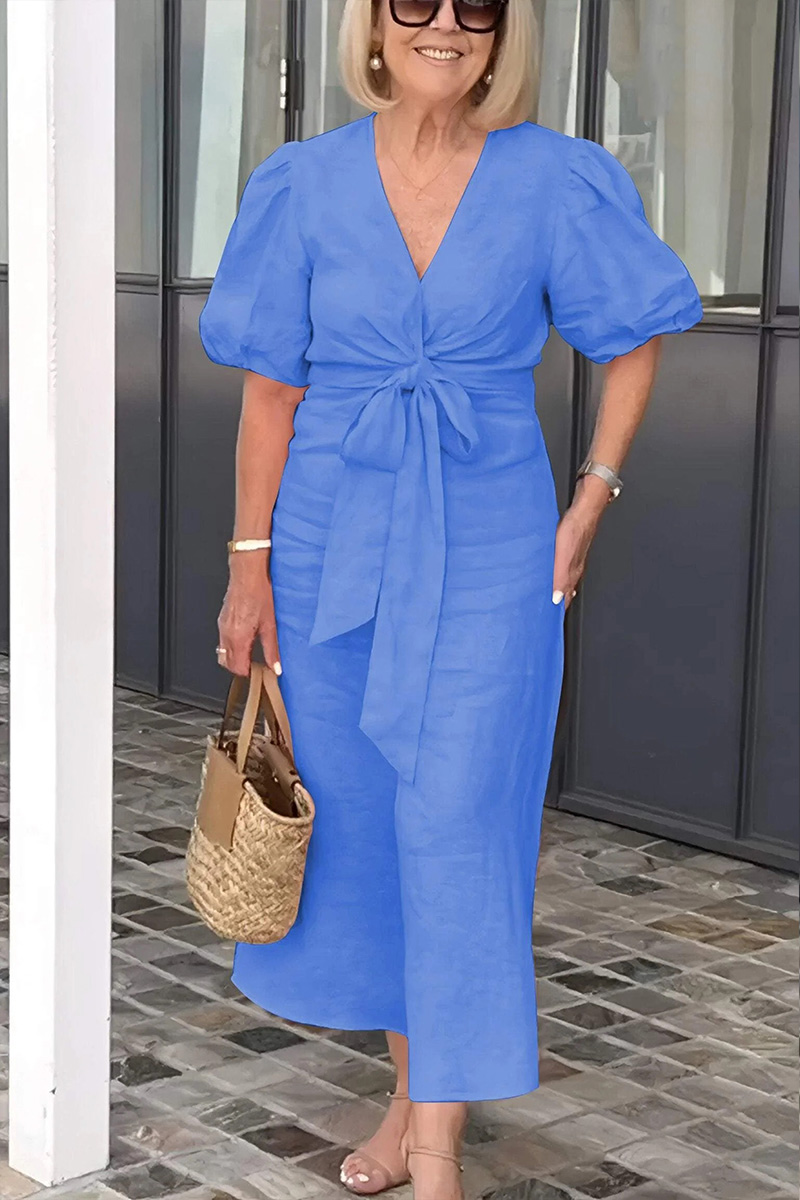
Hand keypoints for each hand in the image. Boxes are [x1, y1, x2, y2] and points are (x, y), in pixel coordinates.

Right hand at [216, 555, 280, 675]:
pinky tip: (246, 637)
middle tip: (256, 664)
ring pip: (223, 652)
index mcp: (238, 637)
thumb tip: (276, 667)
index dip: (248, 672)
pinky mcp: (222, 619)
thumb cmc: (260, 592)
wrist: (248, 572)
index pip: (237, 667)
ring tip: (252, 651)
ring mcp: (222, 626)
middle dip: (240, 667)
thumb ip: (272, 649)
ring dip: (235, 656)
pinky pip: (223, 640)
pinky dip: (232, 645)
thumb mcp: (271, 624)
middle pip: (227, 663)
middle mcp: (226, 634)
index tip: (260, 671)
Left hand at [552, 481, 606, 610]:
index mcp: (571, 573)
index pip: (563, 599)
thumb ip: (559, 577)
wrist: (586, 509)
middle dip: (556, 605)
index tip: (548, 622)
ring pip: (566, 583)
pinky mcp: (572, 551)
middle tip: (545, 615)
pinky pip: (565, 571)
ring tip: (549, 602)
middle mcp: (574, 570)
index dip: (557, 611)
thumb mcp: (562, 554)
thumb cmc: (575, 529)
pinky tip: (555, 578)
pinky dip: (559, 580)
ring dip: (558, 593)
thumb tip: (556, 598)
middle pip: (564, 593)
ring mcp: (574, 561)